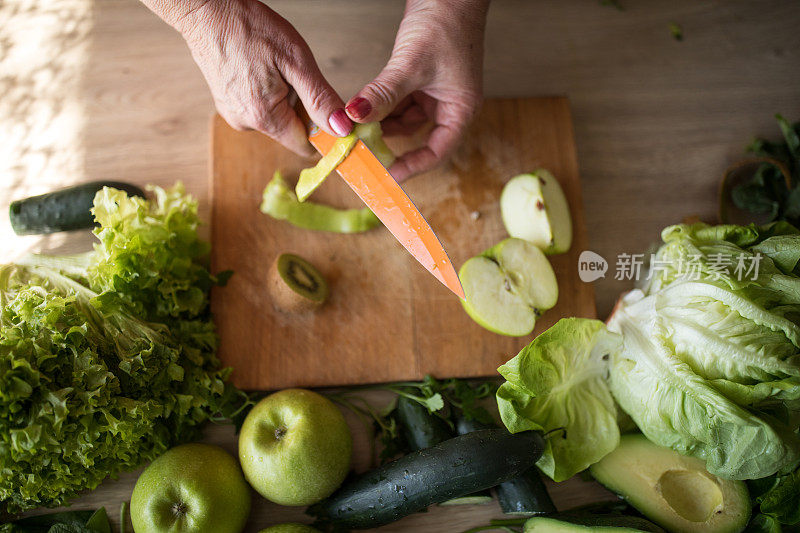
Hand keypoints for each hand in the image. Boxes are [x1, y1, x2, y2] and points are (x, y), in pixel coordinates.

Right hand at [143, 0, 352, 156]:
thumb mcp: (297, 61)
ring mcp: (234, 115)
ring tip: (271, 67)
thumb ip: (321, 99)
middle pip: (291, 130)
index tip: (325, 105)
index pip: (305, 145)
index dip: (321, 130)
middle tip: (292, 74)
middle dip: (301, 107)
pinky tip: (260, 69)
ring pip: (277, 118)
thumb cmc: (250, 28)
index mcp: (264, 117)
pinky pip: (261, 107)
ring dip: (285, 98)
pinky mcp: (228, 105)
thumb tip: (341, 129)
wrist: (207, 11)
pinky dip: (269, 92)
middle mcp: (246, 124)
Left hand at [345, 0, 488, 180]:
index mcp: (460, 109)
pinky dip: (381, 106)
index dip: (412, 167)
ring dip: (381, 124)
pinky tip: (361, 108)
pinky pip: (398, 102)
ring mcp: (434, 93)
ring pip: (403, 120)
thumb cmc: (446, 22)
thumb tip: (354, 117)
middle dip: (389, 144)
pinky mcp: (421, 80)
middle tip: (362, 153)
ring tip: (356, 130)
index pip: (436, 151)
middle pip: (417, 138)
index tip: (386, 176)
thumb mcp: (411, 64)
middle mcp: (449, 105)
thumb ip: (382, 94)